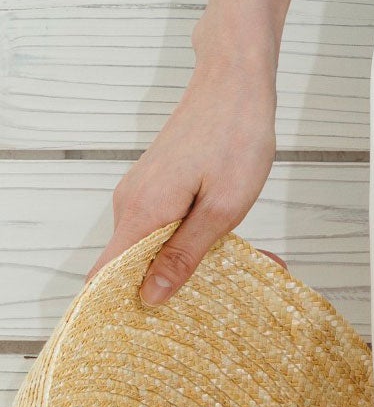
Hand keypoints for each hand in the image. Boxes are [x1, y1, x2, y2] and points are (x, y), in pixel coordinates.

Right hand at [84, 31, 280, 305]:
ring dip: (182, 256)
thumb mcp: (224, 204)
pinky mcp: (157, 179)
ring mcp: (142, 188)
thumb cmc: (237, 132)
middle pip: (129, 265)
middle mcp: (131, 202)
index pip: (103, 278)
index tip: (145, 333)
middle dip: (166, 284)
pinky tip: (221, 229)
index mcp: (141, 213)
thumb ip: (185, 253)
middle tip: (213, 293)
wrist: (236, 73)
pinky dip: (186, 232)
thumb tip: (150, 297)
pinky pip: (161, 221)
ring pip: (150, 242)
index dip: (117, 310)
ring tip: (231, 255)